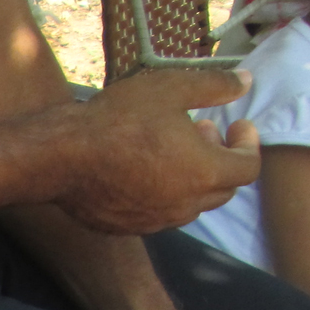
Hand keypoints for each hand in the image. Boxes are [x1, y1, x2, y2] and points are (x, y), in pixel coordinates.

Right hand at [61, 67, 261, 233]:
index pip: (248, 167)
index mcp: (204, 172)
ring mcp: (157, 220)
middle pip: (223, 189)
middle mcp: (186, 204)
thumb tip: (247, 82)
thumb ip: (216, 86)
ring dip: (193, 178)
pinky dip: (165, 193)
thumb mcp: (172, 88)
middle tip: (203, 130)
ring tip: (172, 150)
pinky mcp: (130, 227)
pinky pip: (160, 214)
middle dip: (222, 159)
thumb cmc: (119, 119)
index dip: (248, 143)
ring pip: (192, 204)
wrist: (61, 157)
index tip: (238, 124)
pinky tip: (144, 169)